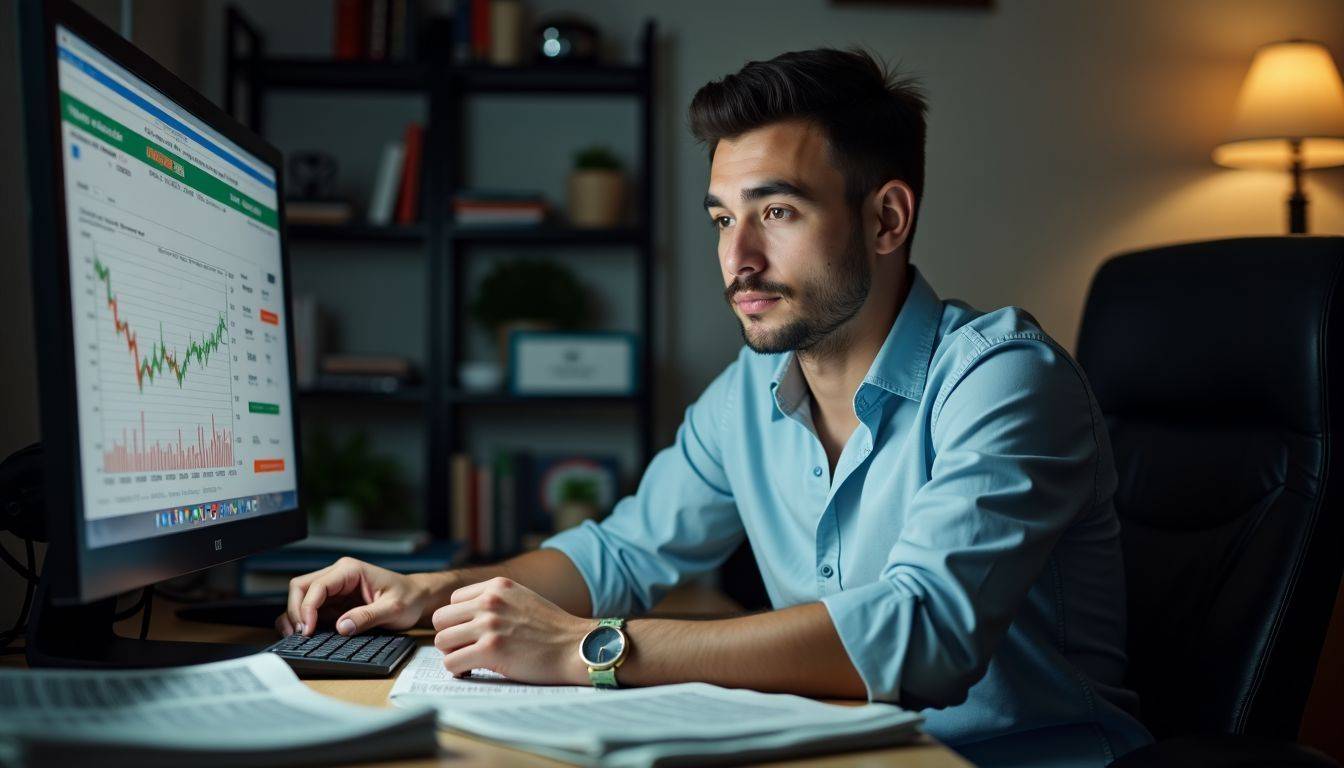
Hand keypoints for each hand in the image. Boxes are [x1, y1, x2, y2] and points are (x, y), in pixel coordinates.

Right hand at [276, 556, 434, 636]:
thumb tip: (342, 627)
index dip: (307, 607)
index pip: (317, 585)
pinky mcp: (334, 603)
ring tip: (298, 637)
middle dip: (296, 610)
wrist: (417, 598)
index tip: (308, 629)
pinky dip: (303, 621)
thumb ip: (368, 617)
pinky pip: (311, 609)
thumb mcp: (393, 609)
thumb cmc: (409, 597)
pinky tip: (305, 635)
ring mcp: (334, 590)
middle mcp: (338, 576)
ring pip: (301, 597)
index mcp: (350, 570)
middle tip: (302, 635)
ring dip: (295, 616)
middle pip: (301, 587)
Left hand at [431, 576, 590, 684]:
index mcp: (497, 585)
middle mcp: (490, 601)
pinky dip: (458, 670)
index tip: (471, 633)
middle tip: (466, 648)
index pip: (453, 600)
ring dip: (453, 654)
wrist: (576, 647)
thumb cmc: (552, 629)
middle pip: (441, 619)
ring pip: (442, 640)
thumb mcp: (523, 598)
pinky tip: (473, 671)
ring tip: (470, 660)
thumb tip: (465, 615)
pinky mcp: (490, 650)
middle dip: (450, 636)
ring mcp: (489, 624)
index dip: (459, 620)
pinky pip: (451, 662)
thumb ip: (496, 600)